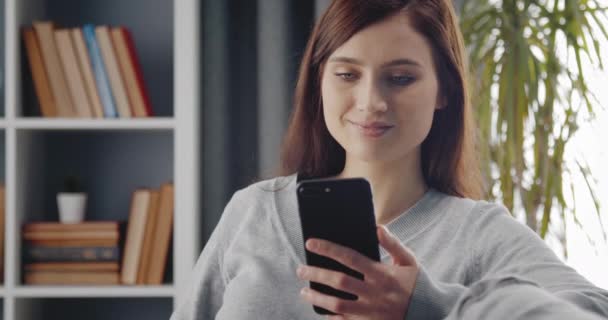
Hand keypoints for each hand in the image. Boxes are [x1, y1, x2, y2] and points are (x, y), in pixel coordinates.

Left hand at [296, 225, 418, 319]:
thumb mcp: (409, 260)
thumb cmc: (418, 284)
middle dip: (316, 274)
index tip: (311, 243)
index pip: (349, 257)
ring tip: (304, 291)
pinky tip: (321, 311)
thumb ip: (392, 243)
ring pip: (337, 304)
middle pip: (338, 281)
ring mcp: (371, 311)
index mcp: (382, 273)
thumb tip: (376, 227)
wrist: (431, 313)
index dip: (328, 249)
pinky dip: (331, 317)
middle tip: (300, 269)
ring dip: (317, 297)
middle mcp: (374, 292)